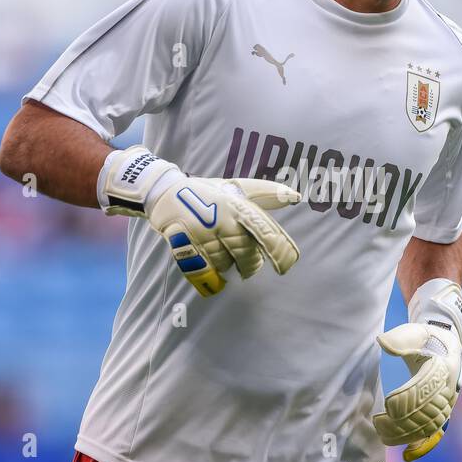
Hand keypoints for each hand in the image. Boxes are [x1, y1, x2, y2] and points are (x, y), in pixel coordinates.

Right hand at [147, 174, 300, 296]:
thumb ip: (266, 194)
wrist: (165, 191)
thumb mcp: (236, 187)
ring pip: (225, 263)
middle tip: (249, 266)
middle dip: (250, 265)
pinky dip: (210, 273)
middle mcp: (221, 219)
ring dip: (228, 265)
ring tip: (225, 257)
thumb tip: (296, 196)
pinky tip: (212, 270)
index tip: (286, 266)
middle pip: (245, 253)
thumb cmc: (207, 192)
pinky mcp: (183, 243)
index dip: (280, 251)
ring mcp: (201, 233)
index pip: (265, 231)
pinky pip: (204, 269)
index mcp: (237, 205)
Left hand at [373, 316, 461, 461]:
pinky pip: (435, 434)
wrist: (445, 346)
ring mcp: (446, 404)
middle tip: (379, 422)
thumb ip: (401, 339)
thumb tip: (382, 342)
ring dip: (407, 434)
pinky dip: (422, 446)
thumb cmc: (427, 339)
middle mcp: (449, 390)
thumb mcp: (416, 332)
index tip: (388, 404)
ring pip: (429, 426)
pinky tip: (407, 456)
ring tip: (385, 436)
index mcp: (444, 368)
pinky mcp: (441, 413)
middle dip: (403, 420)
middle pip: (427, 412)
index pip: (426, 388)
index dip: (408, 398)